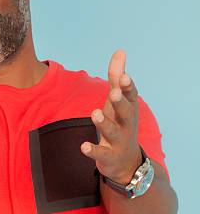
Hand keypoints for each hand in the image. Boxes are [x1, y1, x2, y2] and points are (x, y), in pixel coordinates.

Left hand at [80, 50, 141, 184]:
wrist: (126, 162)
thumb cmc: (120, 123)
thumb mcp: (118, 101)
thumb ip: (116, 77)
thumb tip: (120, 51)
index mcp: (129, 109)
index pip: (131, 96)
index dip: (128, 87)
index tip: (124, 76)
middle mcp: (127, 124)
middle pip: (126, 113)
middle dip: (120, 103)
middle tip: (113, 92)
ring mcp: (119, 141)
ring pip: (113, 132)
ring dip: (104, 123)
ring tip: (95, 113)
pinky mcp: (109, 156)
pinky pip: (101, 153)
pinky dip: (93, 150)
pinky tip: (83, 146)